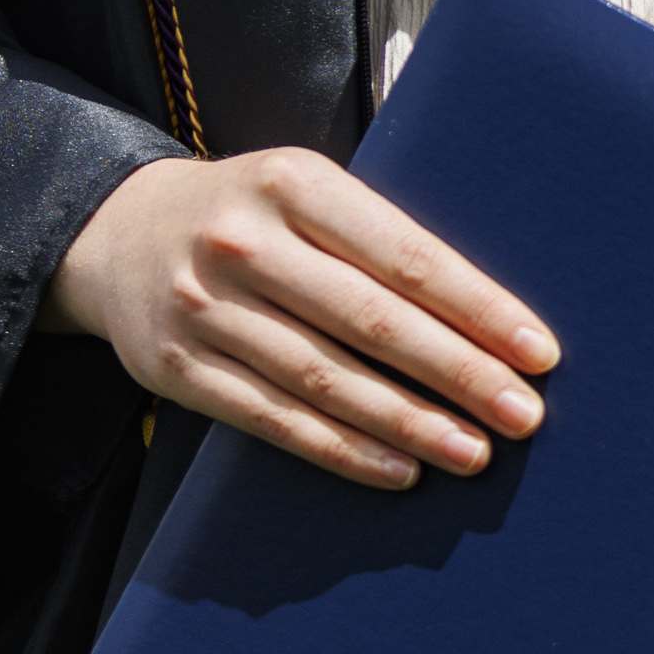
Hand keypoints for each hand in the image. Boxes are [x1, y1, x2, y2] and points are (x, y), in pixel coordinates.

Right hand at [44, 150, 556, 488]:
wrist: (116, 232)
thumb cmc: (251, 212)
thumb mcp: (307, 189)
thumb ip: (379, 237)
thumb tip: (489, 314)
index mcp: (295, 183)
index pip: (405, 255)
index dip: (476, 307)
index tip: (537, 350)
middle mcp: (245, 243)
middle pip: (372, 321)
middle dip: (458, 373)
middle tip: (523, 414)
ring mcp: (205, 309)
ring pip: (326, 379)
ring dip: (409, 423)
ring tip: (473, 452)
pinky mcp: (177, 368)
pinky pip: (274, 419)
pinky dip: (343, 450)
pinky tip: (400, 470)